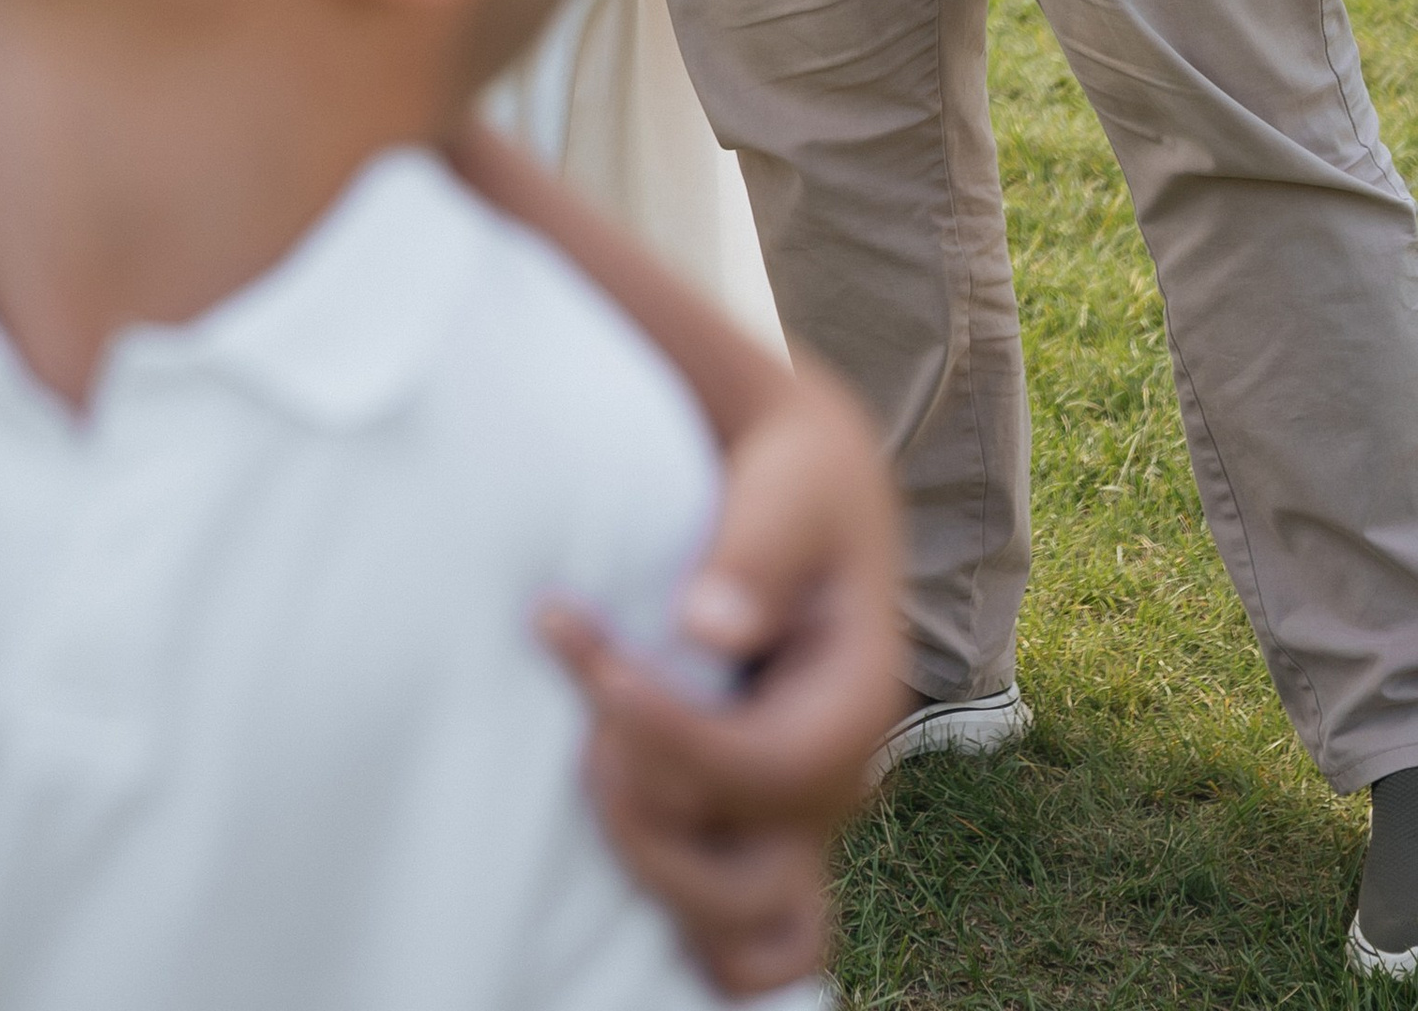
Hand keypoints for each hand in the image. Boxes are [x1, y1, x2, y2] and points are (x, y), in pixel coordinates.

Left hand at [542, 365, 902, 996]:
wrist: (805, 491)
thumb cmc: (794, 479)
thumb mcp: (790, 485)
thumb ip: (754, 547)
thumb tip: (708, 627)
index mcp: (861, 707)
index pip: (756, 769)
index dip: (655, 726)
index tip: (572, 637)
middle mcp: (839, 787)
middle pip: (736, 875)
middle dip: (634, 793)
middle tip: (579, 677)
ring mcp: (804, 826)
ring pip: (739, 933)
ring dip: (649, 863)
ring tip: (590, 750)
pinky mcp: (767, 837)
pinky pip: (754, 953)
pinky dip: (696, 942)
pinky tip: (629, 845)